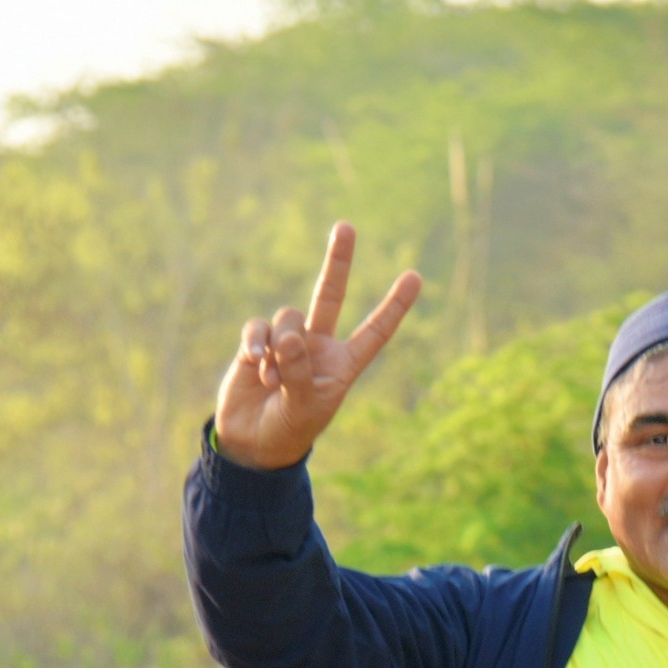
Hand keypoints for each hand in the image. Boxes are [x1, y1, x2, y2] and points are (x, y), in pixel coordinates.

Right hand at [213, 221, 421, 470]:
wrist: (250, 442)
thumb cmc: (288, 429)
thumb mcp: (304, 408)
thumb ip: (301, 371)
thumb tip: (289, 335)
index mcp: (344, 364)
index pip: (375, 331)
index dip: (395, 306)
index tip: (416, 276)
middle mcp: (318, 346)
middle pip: (330, 295)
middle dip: (339, 261)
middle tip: (346, 226)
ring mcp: (287, 340)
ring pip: (289, 318)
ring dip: (281, 348)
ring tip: (273, 379)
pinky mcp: (257, 341)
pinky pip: (259, 327)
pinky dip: (256, 343)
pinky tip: (254, 363)